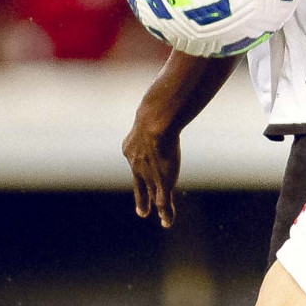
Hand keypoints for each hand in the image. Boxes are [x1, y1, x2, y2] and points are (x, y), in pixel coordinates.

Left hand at [124, 108, 181, 228]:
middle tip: (142, 211)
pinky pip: (163, 201)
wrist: (155, 122)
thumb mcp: (156, 108)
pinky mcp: (161, 181)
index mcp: (131, 148)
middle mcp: (136, 163)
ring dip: (155, 206)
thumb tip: (174, 84)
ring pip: (152, 194)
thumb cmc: (158, 109)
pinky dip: (166, 212)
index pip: (137, 164)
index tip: (141, 180)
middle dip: (142, 197)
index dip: (140, 173)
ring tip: (160, 220)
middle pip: (140, 183)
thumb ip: (163, 103)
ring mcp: (148, 173)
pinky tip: (167, 222)